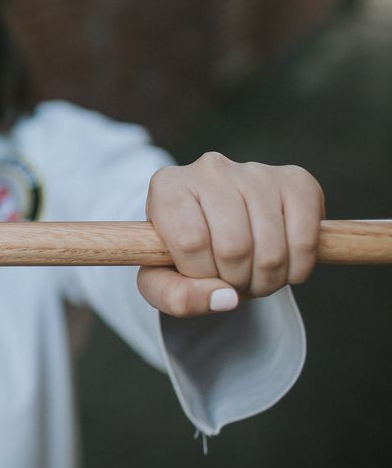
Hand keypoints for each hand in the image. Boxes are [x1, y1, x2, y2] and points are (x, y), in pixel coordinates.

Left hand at [138, 152, 324, 317]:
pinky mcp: (296, 180)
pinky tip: (281, 267)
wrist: (218, 228)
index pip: (190, 241)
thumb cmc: (183, 254)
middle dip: (236, 282)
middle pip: (234, 247)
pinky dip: (297, 269)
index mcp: (168, 186)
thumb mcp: (162, 281)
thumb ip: (177, 296)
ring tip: (253, 277)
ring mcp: (255, 171)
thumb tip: (226, 298)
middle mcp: (210, 169)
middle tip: (232, 282)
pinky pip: (305, 240)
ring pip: (271, 249)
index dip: (201, 274)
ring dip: (266, 281)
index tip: (201, 276)